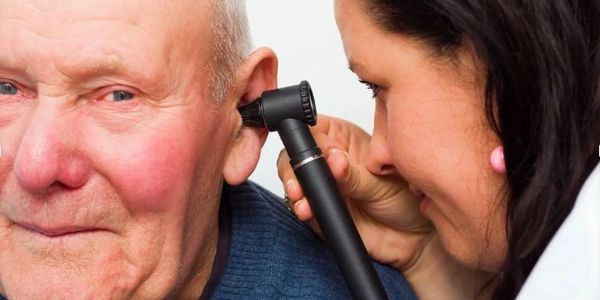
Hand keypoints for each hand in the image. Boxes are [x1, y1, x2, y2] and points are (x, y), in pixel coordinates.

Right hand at [277, 115, 432, 269]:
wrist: (413, 239)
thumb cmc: (405, 200)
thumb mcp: (380, 183)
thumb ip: (353, 174)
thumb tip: (333, 160)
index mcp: (343, 140)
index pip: (314, 130)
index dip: (305, 137)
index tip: (311, 151)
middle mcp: (329, 161)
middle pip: (296, 155)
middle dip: (294, 167)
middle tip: (300, 179)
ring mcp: (323, 186)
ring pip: (295, 180)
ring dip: (294, 187)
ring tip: (301, 196)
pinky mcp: (320, 210)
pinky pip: (303, 206)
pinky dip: (301, 208)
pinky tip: (306, 209)